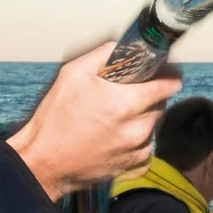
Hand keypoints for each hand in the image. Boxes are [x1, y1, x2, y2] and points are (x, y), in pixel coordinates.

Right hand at [8, 42, 180, 200]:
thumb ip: (104, 54)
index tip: (163, 72)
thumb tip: (125, 45)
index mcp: (125, 104)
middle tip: (126, 95)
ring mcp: (136, 151)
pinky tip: (116, 137)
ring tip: (115, 118)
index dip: (168, 75)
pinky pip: (146, 148)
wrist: (42, 162)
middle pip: (161, 104)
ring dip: (142, 119)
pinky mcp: (132, 167)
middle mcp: (136, 129)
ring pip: (153, 126)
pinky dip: (136, 142)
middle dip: (149, 96)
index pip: (170, 84)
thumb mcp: (73, 74)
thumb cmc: (54, 118)